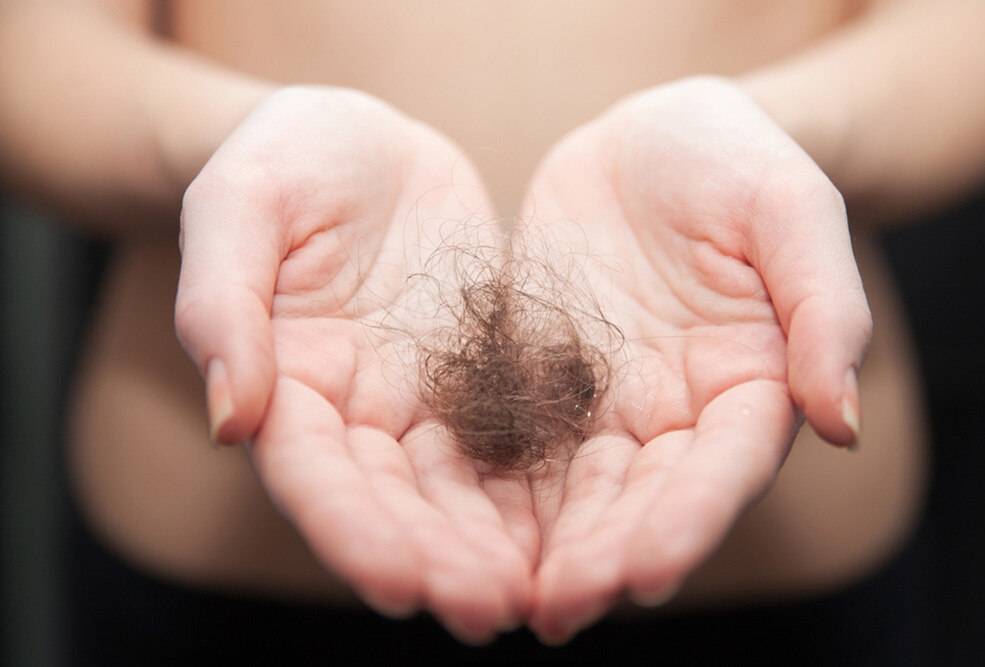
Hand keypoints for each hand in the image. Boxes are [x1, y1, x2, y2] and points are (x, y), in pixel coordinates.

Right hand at [174, 86, 532, 641]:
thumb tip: (232, 418)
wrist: (361, 142)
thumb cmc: (283, 161)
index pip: (312, 473)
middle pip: (394, 502)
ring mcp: (421, 399)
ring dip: (494, 546)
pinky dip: (540, 487)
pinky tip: (582, 527)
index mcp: (286, 380)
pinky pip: (514, 439)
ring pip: (458, 489)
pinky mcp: (481, 375)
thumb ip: (224, 306)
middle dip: (438, 560)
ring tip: (542, 597)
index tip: (398, 586)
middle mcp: (355, 410)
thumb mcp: (241, 208)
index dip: (352, 531)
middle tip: (490, 612)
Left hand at [518, 76, 871, 641]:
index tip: (644, 573)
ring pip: (575, 491)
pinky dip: (490, 489)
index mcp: (747, 384)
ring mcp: (605, 401)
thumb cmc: (738, 163)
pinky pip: (515, 441)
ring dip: (543, 547)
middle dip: (602, 556)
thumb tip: (841, 420)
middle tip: (558, 610)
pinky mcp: (542, 380)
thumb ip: (824, 308)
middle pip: (642, 499)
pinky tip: (453, 527)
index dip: (688, 521)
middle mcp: (675, 412)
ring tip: (501, 599)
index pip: (723, 467)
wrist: (654, 140)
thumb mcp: (791, 210)